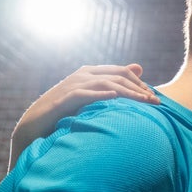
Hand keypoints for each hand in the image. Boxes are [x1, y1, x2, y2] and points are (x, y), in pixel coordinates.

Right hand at [36, 63, 155, 111]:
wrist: (36, 122)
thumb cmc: (66, 110)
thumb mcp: (91, 96)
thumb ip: (113, 82)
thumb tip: (138, 68)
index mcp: (90, 72)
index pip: (122, 72)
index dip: (140, 83)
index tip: (155, 98)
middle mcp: (83, 75)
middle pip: (118, 76)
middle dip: (139, 88)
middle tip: (156, 102)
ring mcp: (73, 85)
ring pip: (106, 83)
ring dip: (127, 92)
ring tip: (143, 101)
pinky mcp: (64, 98)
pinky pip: (84, 93)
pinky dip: (99, 94)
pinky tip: (114, 97)